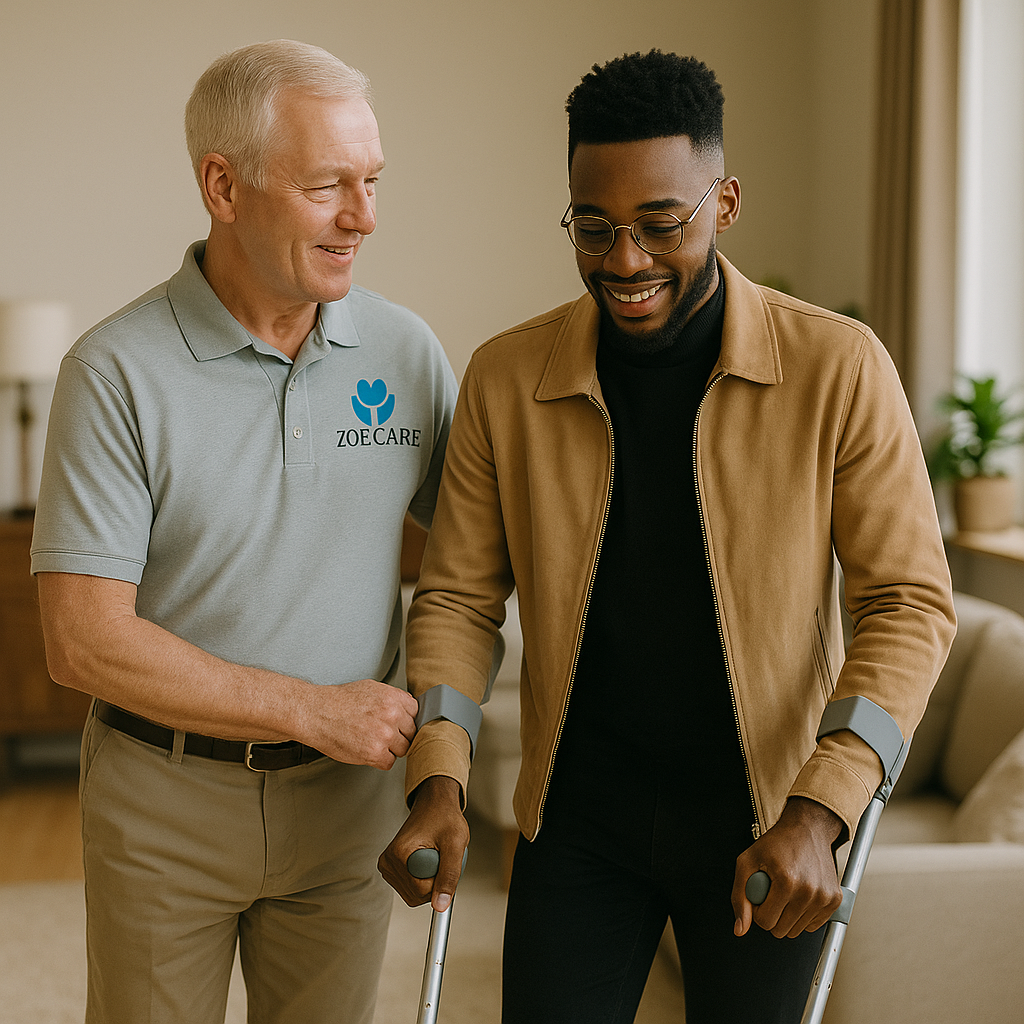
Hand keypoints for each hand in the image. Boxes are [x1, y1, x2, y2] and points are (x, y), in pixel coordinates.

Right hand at [303, 678, 418, 768]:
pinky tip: (367, 751)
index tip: (399, 724)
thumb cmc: (339, 701)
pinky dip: (379, 760)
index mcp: (393, 697)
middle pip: (412, 733)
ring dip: (390, 749)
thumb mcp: (371, 688)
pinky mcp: (374, 753)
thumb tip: (407, 707)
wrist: (316, 713)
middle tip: (383, 734)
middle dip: (400, 735)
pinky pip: (389, 762)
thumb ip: (392, 698)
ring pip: (403, 749)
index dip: (406, 720)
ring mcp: (385, 735)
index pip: (416, 713)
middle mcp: (392, 715)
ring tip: (372, 742)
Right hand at [379, 776, 468, 911]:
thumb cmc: (445, 818)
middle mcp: (388, 862)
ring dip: (431, 880)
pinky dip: (424, 879)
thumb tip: (440, 906)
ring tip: (434, 855)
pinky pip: (412, 889)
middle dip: (435, 880)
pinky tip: (427, 860)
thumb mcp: (455, 844)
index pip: (422, 891)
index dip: (440, 878)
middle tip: (441, 855)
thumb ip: (449, 875)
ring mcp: (388, 866)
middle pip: (417, 895)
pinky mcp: (392, 869)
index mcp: (399, 854)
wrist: (435, 804)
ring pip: (415, 895)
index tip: (444, 856)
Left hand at [732, 797, 842, 937]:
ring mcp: (824, 897)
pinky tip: (799, 895)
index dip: (757, 910)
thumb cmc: (776, 844)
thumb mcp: (747, 861)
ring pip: (797, 930)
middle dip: (772, 915)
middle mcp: (809, 892)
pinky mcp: (835, 900)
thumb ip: (739, 896)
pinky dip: (803, 915)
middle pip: (782, 930)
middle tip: (771, 892)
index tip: (760, 894)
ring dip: (787, 916)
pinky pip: (813, 925)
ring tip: (785, 891)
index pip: (765, 922)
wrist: (807, 830)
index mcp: (786, 882)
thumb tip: (740, 929)